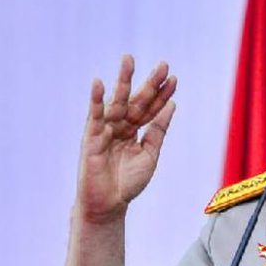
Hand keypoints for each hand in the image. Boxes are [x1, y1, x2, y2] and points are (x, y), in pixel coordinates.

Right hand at [75, 54, 177, 223]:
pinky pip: (94, 116)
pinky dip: (95, 100)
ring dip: (123, 81)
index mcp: (134, 130)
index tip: (174, 78)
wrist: (109, 205)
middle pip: (136, 100)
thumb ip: (158, 130)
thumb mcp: (149, 154)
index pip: (150, 108)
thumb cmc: (127, 183)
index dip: (162, 94)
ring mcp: (105, 130)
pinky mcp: (91, 137)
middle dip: (149, 83)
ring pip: (116, 102)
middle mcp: (119, 126)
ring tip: (129, 60)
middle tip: (163, 64)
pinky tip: (98, 83)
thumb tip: (172, 105)